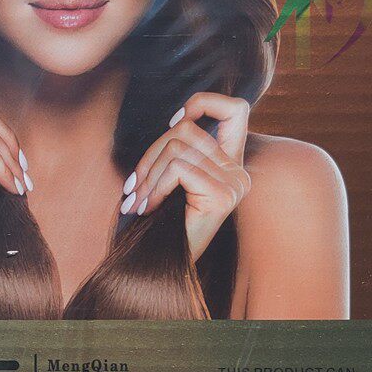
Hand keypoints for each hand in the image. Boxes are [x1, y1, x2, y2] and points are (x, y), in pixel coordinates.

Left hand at [123, 92, 251, 259]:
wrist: (166, 267)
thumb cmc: (164, 225)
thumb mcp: (173, 181)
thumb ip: (179, 152)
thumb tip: (174, 122)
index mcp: (230, 163)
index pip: (236, 109)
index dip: (204, 103)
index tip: (173, 123)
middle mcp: (238, 171)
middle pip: (187, 130)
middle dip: (150, 154)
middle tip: (133, 187)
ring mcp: (234, 183)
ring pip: (178, 148)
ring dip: (147, 174)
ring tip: (138, 200)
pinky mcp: (222, 195)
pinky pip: (178, 169)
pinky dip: (155, 185)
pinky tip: (147, 207)